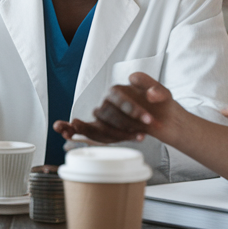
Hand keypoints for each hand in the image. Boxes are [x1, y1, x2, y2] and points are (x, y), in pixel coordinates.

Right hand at [56, 72, 180, 143]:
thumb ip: (158, 91)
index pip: (119, 98)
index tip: (149, 120)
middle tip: (145, 132)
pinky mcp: (100, 129)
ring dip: (113, 134)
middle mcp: (106, 102)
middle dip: (126, 125)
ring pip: (98, 126)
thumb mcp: (164, 95)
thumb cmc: (158, 106)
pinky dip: (74, 131)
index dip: (133, 109)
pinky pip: (87, 131)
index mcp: (117, 90)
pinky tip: (63, 131)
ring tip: (130, 138)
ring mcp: (101, 116)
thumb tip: (150, 95)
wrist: (160, 120)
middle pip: (108, 113)